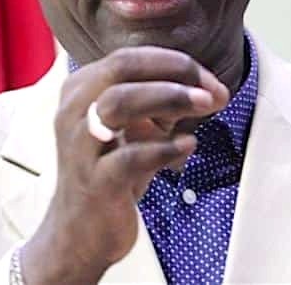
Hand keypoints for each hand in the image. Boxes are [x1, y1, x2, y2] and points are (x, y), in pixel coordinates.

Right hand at [20, 46, 228, 284]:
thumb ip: (167, 105)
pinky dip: (165, 147)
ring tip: (204, 106)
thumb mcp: (137, 128)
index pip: (129, 58)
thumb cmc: (112, 171)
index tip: (208, 80)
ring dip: (169, 98)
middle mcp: (75, 110)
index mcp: (82, 90)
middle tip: (210, 89)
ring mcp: (81, 146)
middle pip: (122, 67)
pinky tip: (188, 145)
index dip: (174, 63)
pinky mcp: (95, 181)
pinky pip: (129, 156)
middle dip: (173, 72)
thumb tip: (215, 91)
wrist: (79, 232)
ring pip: (120, 102)